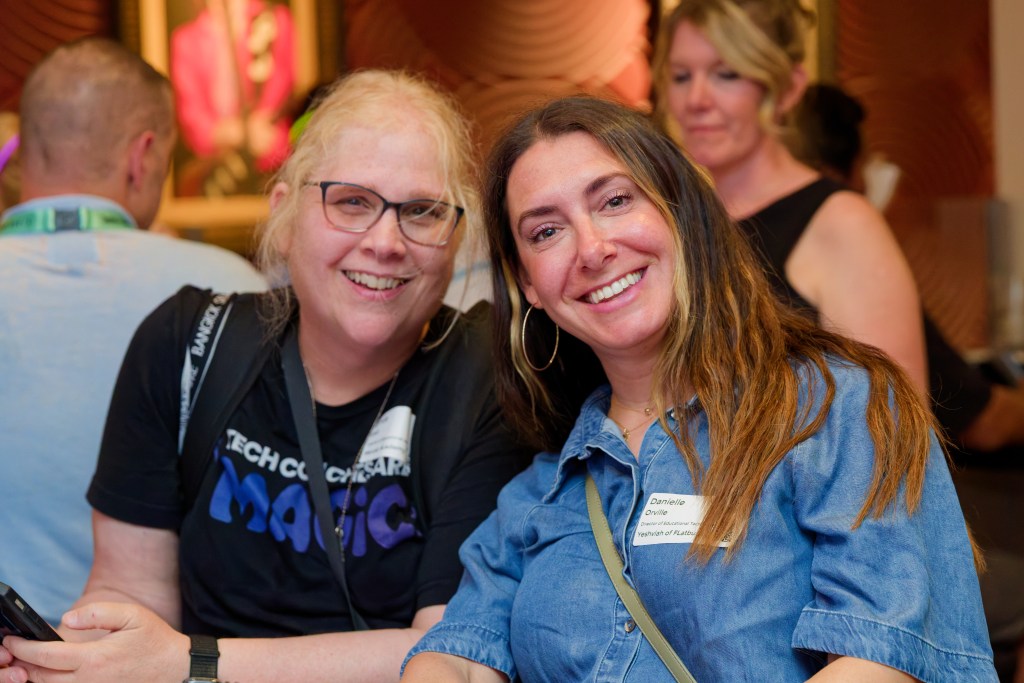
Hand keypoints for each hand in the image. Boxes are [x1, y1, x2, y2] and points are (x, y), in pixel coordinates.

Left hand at [0, 602, 188, 682]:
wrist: (175, 669)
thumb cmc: (154, 640)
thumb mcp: (132, 615)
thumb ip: (97, 613)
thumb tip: (65, 619)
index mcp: (94, 658)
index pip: (45, 655)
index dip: (23, 648)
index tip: (11, 640)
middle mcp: (88, 681)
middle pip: (40, 677)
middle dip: (21, 664)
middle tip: (12, 651)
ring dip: (33, 676)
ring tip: (26, 662)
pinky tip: (49, 674)